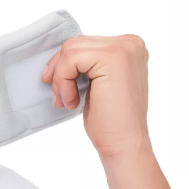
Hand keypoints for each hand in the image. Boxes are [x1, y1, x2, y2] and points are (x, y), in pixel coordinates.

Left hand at [40, 34, 151, 159]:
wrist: (124, 145)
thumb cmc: (110, 119)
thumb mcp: (98, 81)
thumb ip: (88, 62)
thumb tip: (59, 54)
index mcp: (129, 47)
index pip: (83, 44)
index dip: (64, 65)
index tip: (58, 85)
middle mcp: (130, 43)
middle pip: (74, 44)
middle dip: (59, 71)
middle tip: (60, 97)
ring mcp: (124, 49)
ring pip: (70, 50)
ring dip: (60, 79)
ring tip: (67, 100)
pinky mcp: (113, 58)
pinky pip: (70, 59)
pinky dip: (63, 82)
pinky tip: (73, 101)